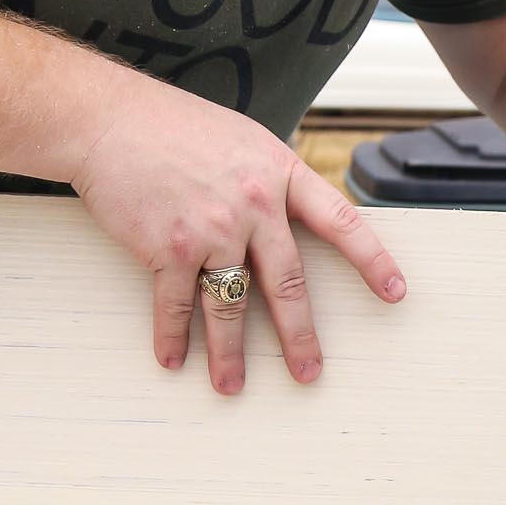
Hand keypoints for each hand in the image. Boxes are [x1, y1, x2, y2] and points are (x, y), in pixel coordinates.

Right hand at [69, 76, 404, 390]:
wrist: (110, 119)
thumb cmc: (171, 125)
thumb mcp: (242, 140)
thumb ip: (269, 179)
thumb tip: (285, 217)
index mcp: (280, 173)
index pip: (340, 221)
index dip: (372, 259)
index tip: (395, 292)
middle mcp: (254, 204)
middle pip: (288, 283)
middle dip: (300, 336)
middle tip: (308, 372)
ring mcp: (212, 227)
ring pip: (231, 305)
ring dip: (230, 353)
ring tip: (231, 385)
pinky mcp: (168, 246)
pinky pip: (177, 305)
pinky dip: (172, 337)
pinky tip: (172, 359)